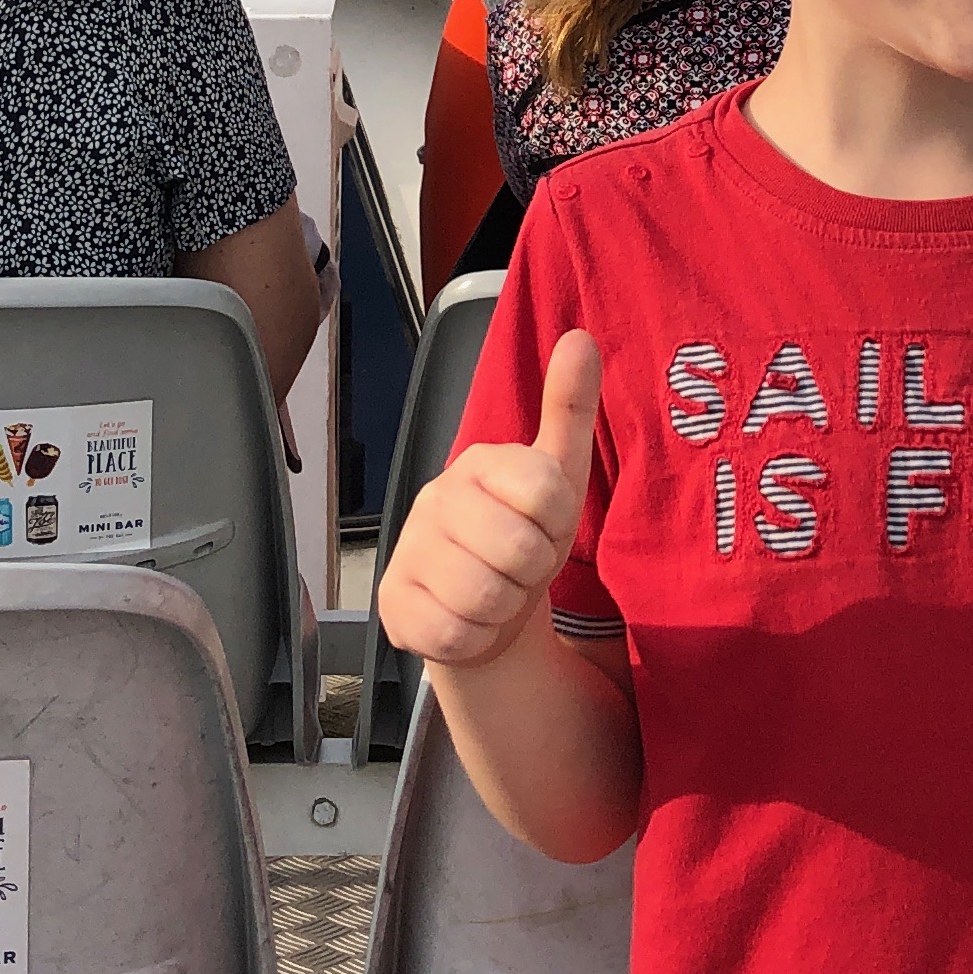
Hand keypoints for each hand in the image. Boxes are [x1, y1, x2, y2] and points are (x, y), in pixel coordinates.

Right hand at [374, 332, 599, 672]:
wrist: (481, 609)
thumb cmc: (522, 534)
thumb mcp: (558, 477)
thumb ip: (568, 407)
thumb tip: (580, 336)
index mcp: (479, 462)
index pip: (547, 492)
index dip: (557, 522)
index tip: (544, 524)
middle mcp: (435, 498)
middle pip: (519, 551)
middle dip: (532, 571)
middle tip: (519, 565)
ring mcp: (408, 551)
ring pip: (486, 596)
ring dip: (504, 607)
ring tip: (495, 591)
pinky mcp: (393, 605)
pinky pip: (455, 633)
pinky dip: (475, 637)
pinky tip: (467, 618)